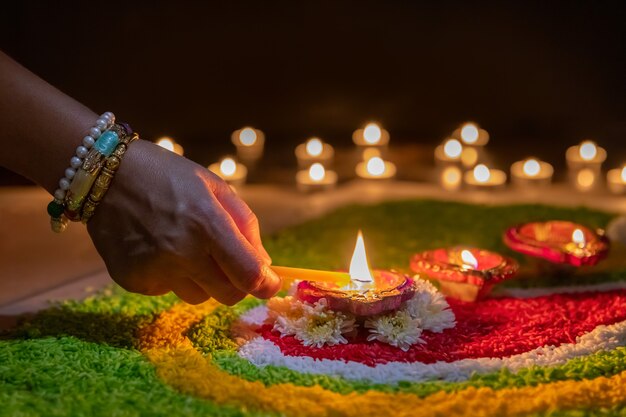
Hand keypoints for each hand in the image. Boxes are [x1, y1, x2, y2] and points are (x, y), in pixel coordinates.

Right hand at [86, 139, 280, 304]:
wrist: (105, 175)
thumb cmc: (168, 176)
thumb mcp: (215, 188)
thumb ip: (245, 226)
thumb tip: (263, 264)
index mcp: (207, 225)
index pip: (249, 275)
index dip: (266, 284)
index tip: (269, 283)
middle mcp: (181, 253)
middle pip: (228, 295)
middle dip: (236, 282)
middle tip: (227, 262)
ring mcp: (154, 270)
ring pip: (198, 297)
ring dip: (202, 280)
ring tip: (184, 247)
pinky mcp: (132, 280)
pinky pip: (167, 291)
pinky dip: (170, 277)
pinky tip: (157, 249)